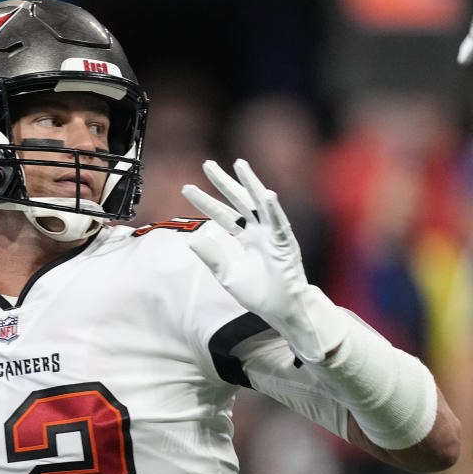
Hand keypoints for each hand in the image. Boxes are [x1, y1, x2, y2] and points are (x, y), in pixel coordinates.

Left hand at [181, 159, 347, 361]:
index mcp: (244, 238)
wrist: (282, 309)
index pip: (221, 214)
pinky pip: (279, 223)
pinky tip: (266, 193)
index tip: (186, 188)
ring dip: (251, 183)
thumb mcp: (227, 274)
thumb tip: (192, 238)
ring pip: (260, 204)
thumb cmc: (259, 293)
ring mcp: (273, 234)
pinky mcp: (286, 243)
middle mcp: (258, 231)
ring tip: (239, 165)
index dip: (205, 201)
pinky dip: (273, 209)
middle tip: (207, 164)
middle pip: (238, 201)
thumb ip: (212, 256)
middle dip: (223, 182)